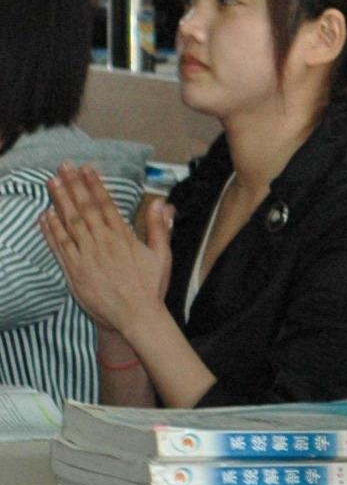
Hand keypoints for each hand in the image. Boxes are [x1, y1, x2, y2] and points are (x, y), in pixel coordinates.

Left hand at [37, 165, 173, 337]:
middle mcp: (102, 244)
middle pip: (84, 210)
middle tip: (63, 167)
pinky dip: (51, 231)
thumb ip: (160, 227)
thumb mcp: (163, 255)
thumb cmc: (151, 286)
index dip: (94, 185)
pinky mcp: (74, 272)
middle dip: (73, 186)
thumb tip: (162, 204)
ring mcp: (86, 257)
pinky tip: (45, 216)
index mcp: (123, 237)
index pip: (105, 205)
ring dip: (59, 202)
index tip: (86, 168)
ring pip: (69, 224)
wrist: (135, 316)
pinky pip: (59, 247)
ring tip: (52, 183)